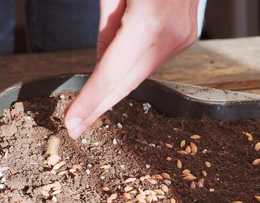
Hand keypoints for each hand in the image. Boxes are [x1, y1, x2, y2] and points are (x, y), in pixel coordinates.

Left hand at [64, 0, 200, 138]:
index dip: (90, 102)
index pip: (111, 73)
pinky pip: (153, 59)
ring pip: (141, 72)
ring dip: (115, 84)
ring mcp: (184, 35)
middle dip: (100, 104)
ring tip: (89, 100)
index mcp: (149, 21)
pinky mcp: (187, 34)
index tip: (72, 123)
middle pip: (128, 82)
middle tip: (76, 124)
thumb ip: (106, 26)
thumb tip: (103, 62)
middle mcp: (171, 34)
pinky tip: (114, 74)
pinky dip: (131, 68)